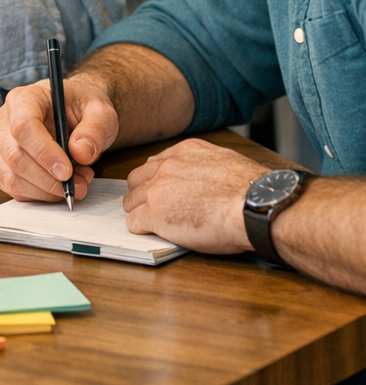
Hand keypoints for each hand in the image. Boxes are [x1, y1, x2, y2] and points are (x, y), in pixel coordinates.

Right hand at [0, 73, 118, 201]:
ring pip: (12, 177)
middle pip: (15, 156)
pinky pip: (14, 188)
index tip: (67, 171)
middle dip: (49, 179)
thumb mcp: (100, 112)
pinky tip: (59, 185)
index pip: (23, 126)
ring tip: (75, 182)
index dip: (44, 152)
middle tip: (80, 182)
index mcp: (23, 98)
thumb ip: (94, 130)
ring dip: (46, 190)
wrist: (75, 114)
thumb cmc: (82, 108)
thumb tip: (81, 153)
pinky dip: (40, 194)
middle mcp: (3, 119)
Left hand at [123, 139, 267, 252]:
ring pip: (132, 200)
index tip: (161, 188)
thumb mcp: (227, 162)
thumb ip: (207, 165)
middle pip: (138, 179)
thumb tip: (209, 175)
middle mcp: (167, 167)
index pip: (156, 163)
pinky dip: (141, 228)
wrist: (254, 207)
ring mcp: (157, 190)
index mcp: (185, 151)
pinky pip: (135, 222)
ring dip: (139, 210)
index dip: (156, 179)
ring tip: (150, 221)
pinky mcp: (154, 214)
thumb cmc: (252, 192)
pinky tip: (151, 233)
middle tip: (150, 205)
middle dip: (142, 193)